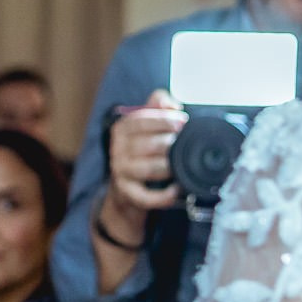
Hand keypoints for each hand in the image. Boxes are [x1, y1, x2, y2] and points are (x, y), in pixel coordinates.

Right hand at [103, 90, 186, 219]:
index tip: (182, 122)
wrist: (126, 183)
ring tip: (181, 164)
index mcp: (122, 129)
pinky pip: (145, 196)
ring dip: (169, 167)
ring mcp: (121, 171)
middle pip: (146, 145)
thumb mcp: (146, 122)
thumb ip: (158, 104)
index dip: (163, 120)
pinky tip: (175, 190)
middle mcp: (117, 149)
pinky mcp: (127, 192)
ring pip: (147, 169)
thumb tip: (170, 104)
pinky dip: (162, 196)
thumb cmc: (142, 148)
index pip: (140, 120)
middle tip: (184, 145)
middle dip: (170, 144)